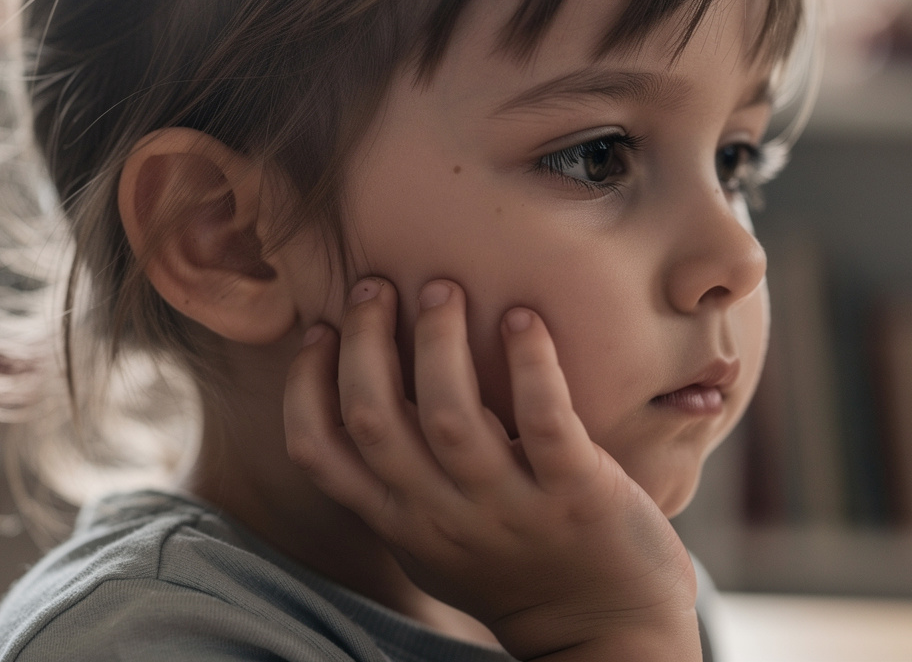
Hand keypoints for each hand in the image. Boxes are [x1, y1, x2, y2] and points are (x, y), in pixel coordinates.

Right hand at [283, 277, 699, 661]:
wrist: (607, 631)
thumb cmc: (516, 570)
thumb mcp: (435, 539)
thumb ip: (399, 481)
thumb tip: (364, 391)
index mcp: (401, 522)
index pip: (318, 451)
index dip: (304, 384)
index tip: (319, 329)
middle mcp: (443, 516)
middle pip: (374, 418)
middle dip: (366, 340)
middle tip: (377, 284)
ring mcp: (510, 508)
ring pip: (451, 416)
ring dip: (440, 340)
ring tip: (443, 288)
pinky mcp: (577, 495)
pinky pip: (542, 419)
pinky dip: (530, 363)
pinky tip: (523, 318)